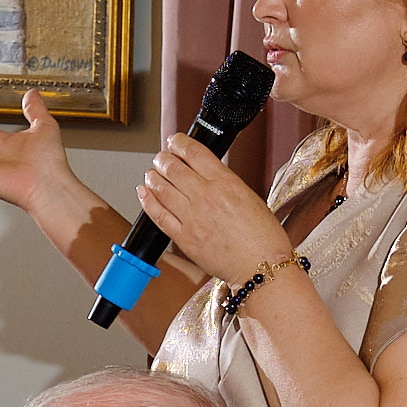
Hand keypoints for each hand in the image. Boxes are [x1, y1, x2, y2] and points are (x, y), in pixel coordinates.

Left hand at [138, 134, 294, 285]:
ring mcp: (192, 218)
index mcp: (226, 183)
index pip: (194, 152)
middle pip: (173, 168)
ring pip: (162, 189)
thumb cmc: (262, 237)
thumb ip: (225, 184)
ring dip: (153, 177)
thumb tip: (205, 176)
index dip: (179, 143)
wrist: (260, 266)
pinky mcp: (184, 238)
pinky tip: (144, 193)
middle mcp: (206, 197)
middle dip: (163, 158)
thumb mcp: (249, 196)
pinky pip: (158, 215)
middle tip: (160, 157)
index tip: (174, 141)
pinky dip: (148, 201)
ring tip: (151, 173)